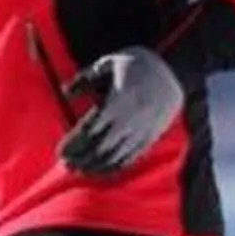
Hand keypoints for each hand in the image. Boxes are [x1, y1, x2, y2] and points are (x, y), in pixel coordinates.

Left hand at [57, 47, 184, 175]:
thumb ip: (84, 79)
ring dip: (97, 166)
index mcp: (118, 100)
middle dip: (83, 159)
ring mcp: (143, 130)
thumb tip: (64, 93)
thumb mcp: (107, 63)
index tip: (61, 152)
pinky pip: (133, 157)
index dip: (75, 144)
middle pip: (102, 147)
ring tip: (80, 171)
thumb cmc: (135, 65)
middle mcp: (131, 119)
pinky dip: (116, 166)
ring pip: (117, 156)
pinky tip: (103, 171)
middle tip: (66, 165)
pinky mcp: (152, 136)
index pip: (91, 129)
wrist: (173, 72)